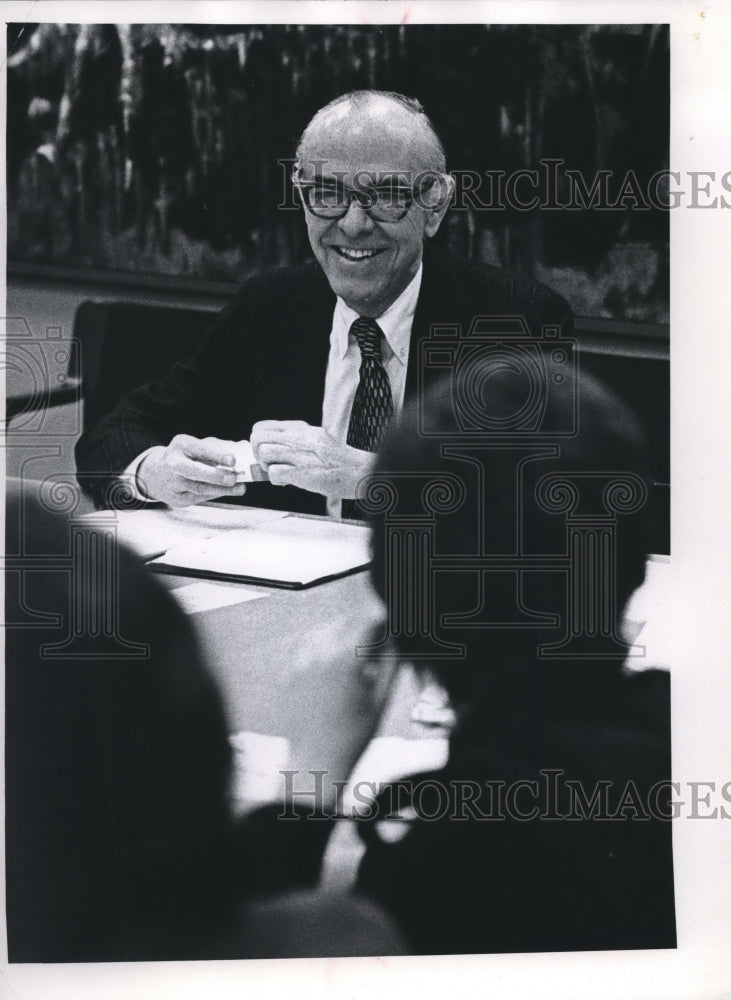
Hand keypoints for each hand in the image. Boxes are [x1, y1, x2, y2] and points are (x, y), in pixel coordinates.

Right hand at [135, 435, 247, 506]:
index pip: (199, 449)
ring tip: (240, 488)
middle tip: (233, 478)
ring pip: (199, 488)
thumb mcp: (195, 446)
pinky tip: (227, 491)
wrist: (156, 474)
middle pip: (194, 471)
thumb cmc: (185, 457)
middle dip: (215, 476)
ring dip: (222, 489)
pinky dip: (215, 494)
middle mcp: (174, 463)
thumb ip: (217, 447)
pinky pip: (199, 498)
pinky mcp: (177, 499)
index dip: (216, 454)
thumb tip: (243, 447)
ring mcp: (173, 483)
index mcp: (181, 445)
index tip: (232, 460)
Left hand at [250, 420, 373, 497]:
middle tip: (270, 464)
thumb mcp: (317, 439)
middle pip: (257, 437)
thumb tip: (273, 447)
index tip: (268, 453)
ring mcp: (300, 454)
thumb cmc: (338, 460)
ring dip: (267, 466)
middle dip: (258, 453)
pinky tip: (288, 482)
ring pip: (263, 453)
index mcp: (300, 429)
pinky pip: (274, 473)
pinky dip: (277, 480)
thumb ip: (295, 440)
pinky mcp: (303, 473)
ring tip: (281, 472)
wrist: (360, 472)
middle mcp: (298, 437)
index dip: (259, 441)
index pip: (261, 426)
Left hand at [281, 615, 399, 810]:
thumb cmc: (353, 736)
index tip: (391, 627)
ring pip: (326, 630)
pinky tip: (335, 667)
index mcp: (346, 660)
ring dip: (344, 636)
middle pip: (347, 623)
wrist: (315, 760)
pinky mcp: (290, 671)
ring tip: (356, 661)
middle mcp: (320, 654)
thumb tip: (396, 638)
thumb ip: (391, 663)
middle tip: (376, 648)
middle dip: (364, 630)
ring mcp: (301, 661)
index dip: (383, 622)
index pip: (368, 622)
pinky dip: (325, 648)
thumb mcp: (382, 699)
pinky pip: (309, 645)